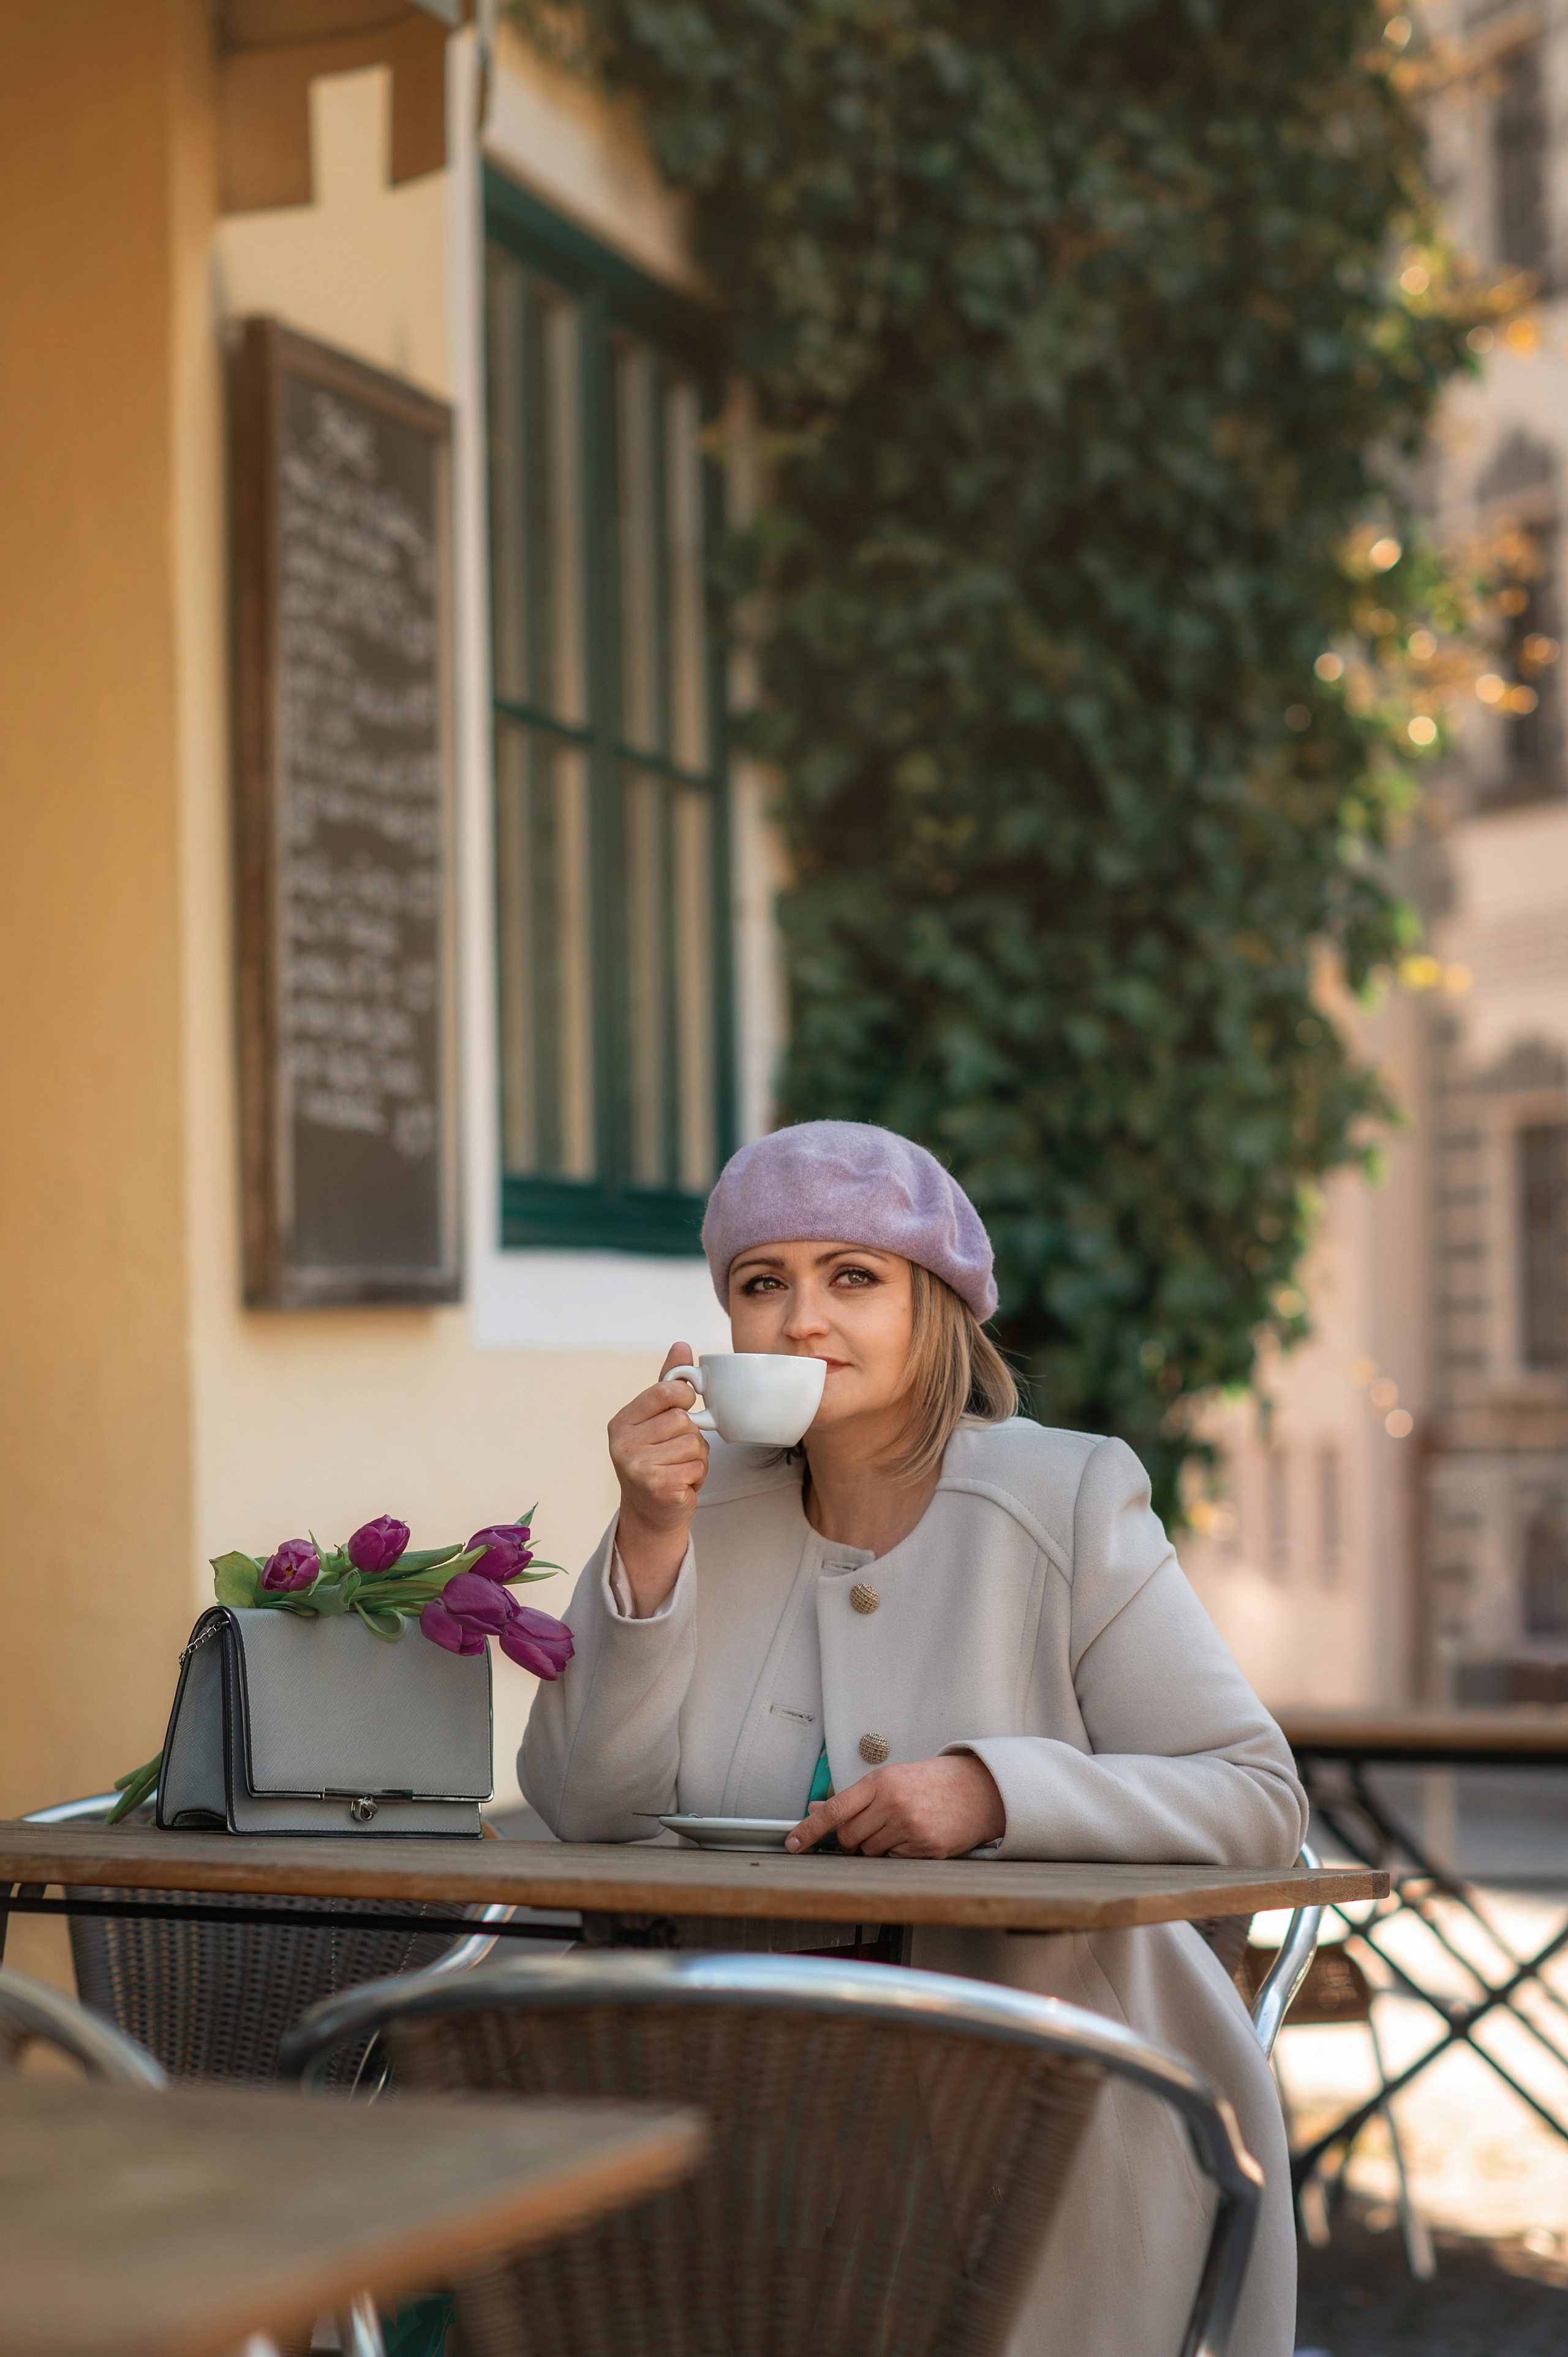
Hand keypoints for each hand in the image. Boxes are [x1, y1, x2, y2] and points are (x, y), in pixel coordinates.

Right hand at [608, 1345, 709, 1616]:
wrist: (650, 1514)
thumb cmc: (656, 1461)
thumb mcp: (657, 1419)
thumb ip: (668, 1383)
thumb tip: (681, 1345)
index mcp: (622, 1421)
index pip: (667, 1391)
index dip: (685, 1399)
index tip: (683, 1410)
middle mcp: (623, 1443)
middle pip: (684, 1420)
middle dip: (691, 1437)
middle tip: (676, 1453)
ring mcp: (638, 1468)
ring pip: (694, 1445)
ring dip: (696, 1459)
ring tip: (678, 1469)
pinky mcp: (658, 1488)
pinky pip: (698, 1469)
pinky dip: (697, 1478)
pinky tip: (680, 1484)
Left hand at [785, 1754, 1004, 1858]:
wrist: (977, 1790)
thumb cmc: (930, 1782)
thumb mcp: (890, 1779)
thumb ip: (854, 1798)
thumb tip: (815, 1810)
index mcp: (880, 1782)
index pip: (834, 1810)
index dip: (808, 1830)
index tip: (791, 1844)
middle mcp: (893, 1804)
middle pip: (847, 1838)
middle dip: (849, 1841)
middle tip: (868, 1830)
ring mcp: (910, 1828)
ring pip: (869, 1853)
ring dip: (875, 1848)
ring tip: (897, 1828)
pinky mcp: (926, 1849)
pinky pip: (893, 1861)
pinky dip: (897, 1854)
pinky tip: (914, 1837)